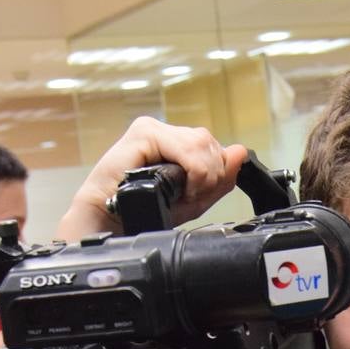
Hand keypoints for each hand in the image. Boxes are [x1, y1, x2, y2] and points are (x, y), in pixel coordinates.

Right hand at [57, 118, 248, 240]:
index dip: (217, 173)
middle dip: (210, 176)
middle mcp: (165, 131)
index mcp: (176, 143)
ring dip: (201, 175)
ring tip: (182, 193)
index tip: (198, 195)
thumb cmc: (143, 210)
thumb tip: (240, 152)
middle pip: (210, 143)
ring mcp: (153, 129)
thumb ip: (220, 179)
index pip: (215, 147)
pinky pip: (187, 148)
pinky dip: (192, 171)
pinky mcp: (143, 133)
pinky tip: (177, 186)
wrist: (109, 220)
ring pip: (202, 142)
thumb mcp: (193, 200)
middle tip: (189, 196)